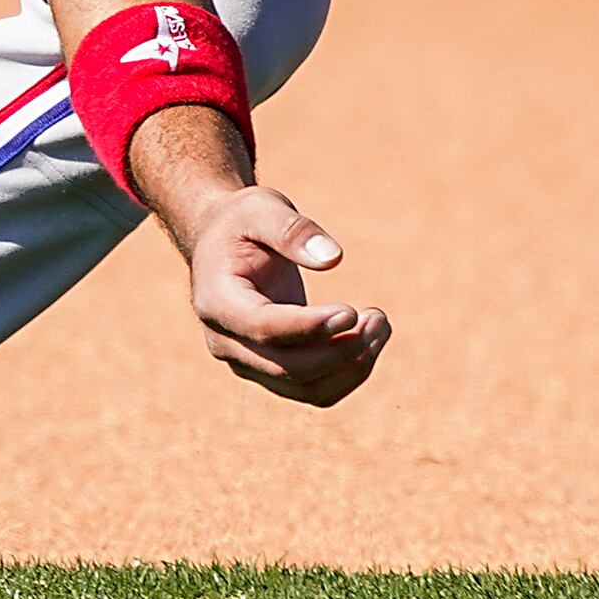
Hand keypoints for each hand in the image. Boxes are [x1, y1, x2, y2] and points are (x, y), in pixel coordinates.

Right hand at [175, 185, 390, 406]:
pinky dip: (347, 373)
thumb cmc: (242, 222)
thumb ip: (292, 231)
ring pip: (305, 389)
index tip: (352, 311)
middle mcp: (226, 342)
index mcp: (217, 301)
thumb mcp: (262, 208)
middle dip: (340, 349)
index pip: (263, 328)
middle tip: (378, 316)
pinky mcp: (270, 370)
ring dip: (350, 367)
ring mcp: (247, 362)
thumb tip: (333, 258)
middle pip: (288, 368)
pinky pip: (313, 389)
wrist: (223, 243)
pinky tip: (369, 339)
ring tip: (381, 325)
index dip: (309, 326)